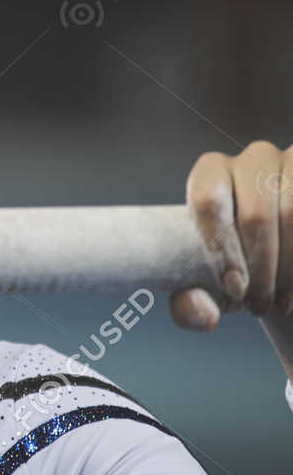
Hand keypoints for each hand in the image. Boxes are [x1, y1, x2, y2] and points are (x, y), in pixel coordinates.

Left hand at [171, 140, 291, 330]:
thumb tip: (205, 316)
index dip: (221, 249)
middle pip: (256, 216)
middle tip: (257, 307)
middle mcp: (255, 158)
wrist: (278, 260)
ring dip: (288, 270)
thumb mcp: (205, 289)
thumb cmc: (234, 266)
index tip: (233, 289)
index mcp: (211, 172)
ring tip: (278, 304)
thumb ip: (190, 306)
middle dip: (259, 271)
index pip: (210, 203)